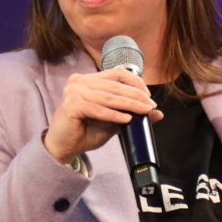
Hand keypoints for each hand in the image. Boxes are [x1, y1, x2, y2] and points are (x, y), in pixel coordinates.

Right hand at [43, 68, 163, 165]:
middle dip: (136, 96)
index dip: (135, 82)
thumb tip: (158, 113)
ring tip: (144, 112)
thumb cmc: (85, 132)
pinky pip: (99, 109)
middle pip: (115, 85)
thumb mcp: (113, 121)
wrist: (64, 148)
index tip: (148, 96)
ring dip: (130, 105)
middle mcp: (79, 81)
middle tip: (151, 106)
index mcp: (88, 79)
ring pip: (109, 97)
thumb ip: (131, 113)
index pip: (117, 73)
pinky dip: (114, 115)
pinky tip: (127, 120)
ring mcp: (74, 91)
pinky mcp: (71, 105)